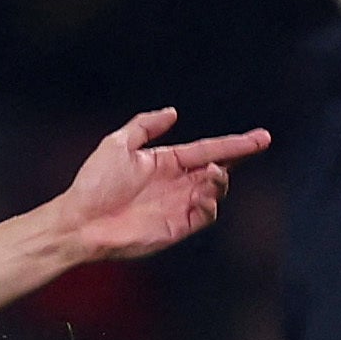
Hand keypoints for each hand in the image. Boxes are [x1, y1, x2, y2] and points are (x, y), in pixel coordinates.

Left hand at [46, 108, 271, 261]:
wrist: (79, 222)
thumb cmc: (93, 184)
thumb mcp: (117, 144)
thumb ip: (145, 126)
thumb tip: (173, 112)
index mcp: (167, 162)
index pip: (208, 149)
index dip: (235, 143)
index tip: (261, 137)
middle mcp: (177, 183)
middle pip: (219, 168)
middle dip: (238, 157)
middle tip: (253, 145)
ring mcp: (178, 206)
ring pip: (216, 191)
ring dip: (220, 178)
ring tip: (211, 170)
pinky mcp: (177, 227)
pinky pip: (205, 215)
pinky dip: (211, 203)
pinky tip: (203, 191)